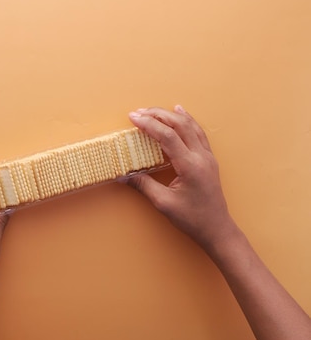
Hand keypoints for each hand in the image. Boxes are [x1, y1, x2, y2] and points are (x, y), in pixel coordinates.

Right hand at [127, 106, 310, 339]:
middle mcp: (201, 157)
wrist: (217, 229)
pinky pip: (198, 133)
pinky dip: (187, 121)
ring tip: (154, 109)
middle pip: (179, 125)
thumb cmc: (192, 219)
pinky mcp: (209, 160)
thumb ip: (143, 185)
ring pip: (191, 126)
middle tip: (139, 111)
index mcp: (189, 166)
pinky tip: (181, 113)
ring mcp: (208, 157)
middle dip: (158, 115)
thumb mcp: (163, 203)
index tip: (133, 117)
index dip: (149, 124)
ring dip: (171, 115)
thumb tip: (122, 175)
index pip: (167, 136)